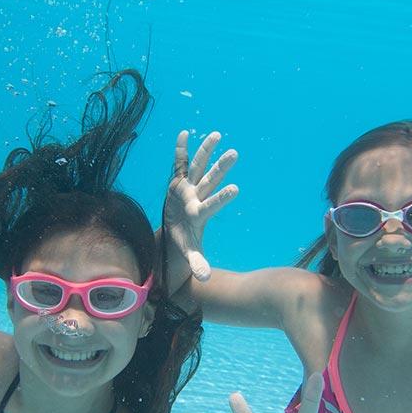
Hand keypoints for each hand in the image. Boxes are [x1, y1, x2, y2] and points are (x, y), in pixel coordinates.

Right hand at [164, 130, 238, 281]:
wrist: (176, 229)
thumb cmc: (184, 239)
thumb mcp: (188, 251)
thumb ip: (198, 262)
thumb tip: (206, 279)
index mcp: (199, 213)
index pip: (213, 204)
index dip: (222, 197)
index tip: (236, 188)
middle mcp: (196, 196)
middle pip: (210, 180)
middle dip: (220, 167)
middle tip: (234, 154)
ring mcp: (188, 187)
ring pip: (198, 166)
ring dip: (206, 151)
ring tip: (217, 134)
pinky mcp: (178, 181)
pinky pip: (179, 163)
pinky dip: (180, 150)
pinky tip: (184, 133)